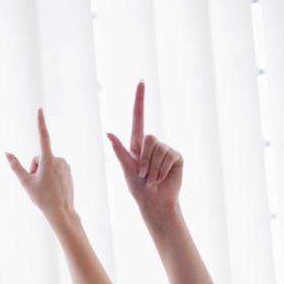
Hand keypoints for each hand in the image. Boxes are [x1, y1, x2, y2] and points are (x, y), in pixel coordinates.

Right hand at [5, 108, 75, 226]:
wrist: (61, 211)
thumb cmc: (43, 198)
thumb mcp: (26, 182)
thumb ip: (15, 166)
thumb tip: (6, 153)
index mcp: (48, 160)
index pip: (43, 136)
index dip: (40, 122)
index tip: (40, 110)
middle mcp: (58, 159)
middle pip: (39, 158)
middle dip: (36, 168)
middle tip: (39, 184)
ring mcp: (65, 165)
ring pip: (47, 163)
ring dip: (43, 172)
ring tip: (47, 187)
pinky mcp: (68, 170)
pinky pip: (55, 168)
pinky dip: (51, 175)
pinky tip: (53, 187)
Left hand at [106, 81, 182, 227]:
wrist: (155, 202)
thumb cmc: (138, 189)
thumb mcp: (126, 169)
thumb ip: (119, 150)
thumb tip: (108, 132)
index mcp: (137, 144)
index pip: (138, 117)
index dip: (140, 100)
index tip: (141, 81)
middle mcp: (152, 144)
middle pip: (149, 138)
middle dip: (144, 160)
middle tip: (143, 176)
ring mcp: (165, 149)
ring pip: (158, 149)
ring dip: (153, 168)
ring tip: (152, 180)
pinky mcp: (176, 157)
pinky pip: (169, 155)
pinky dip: (162, 169)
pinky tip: (162, 178)